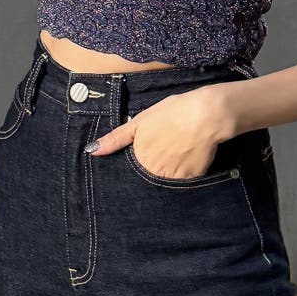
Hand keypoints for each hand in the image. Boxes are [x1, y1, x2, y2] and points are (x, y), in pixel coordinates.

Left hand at [84, 86, 227, 178]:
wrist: (206, 114)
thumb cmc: (172, 112)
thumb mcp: (141, 121)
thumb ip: (115, 139)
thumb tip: (90, 151)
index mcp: (138, 157)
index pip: (131, 170)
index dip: (139, 161)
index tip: (149, 151)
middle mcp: (152, 172)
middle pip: (147, 177)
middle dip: (152, 168)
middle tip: (164, 150)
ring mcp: (171, 178)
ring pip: (163, 182)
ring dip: (166, 172)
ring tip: (176, 152)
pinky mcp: (189, 180)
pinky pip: (181, 183)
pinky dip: (182, 172)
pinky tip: (187, 156)